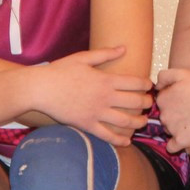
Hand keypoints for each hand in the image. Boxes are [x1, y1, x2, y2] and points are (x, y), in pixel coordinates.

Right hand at [36, 47, 152, 146]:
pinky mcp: (87, 124)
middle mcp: (104, 97)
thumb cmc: (60, 71)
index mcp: (105, 80)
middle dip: (146, 103)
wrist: (40, 89)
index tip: (149, 86)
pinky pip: (107, 135)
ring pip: (125, 121)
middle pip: (135, 102)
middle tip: (149, 104)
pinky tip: (127, 141)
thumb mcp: (82, 58)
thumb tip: (123, 48)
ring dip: (138, 122)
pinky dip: (119, 140)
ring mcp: (96, 112)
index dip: (146, 85)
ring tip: (142, 122)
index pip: (135, 83)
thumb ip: (105, 54)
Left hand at [155, 67, 189, 153]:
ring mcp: (171, 129)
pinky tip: (184, 138)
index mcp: (162, 99)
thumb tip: (156, 86)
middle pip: (165, 115)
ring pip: (169, 129)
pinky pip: (171, 147)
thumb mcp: (183, 73)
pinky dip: (175, 144)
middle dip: (174, 113)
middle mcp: (163, 115)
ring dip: (177, 127)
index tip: (186, 98)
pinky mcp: (180, 141)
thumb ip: (164, 76)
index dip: (174, 99)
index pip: (162, 101)